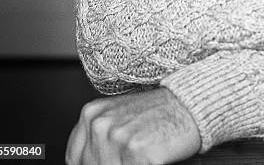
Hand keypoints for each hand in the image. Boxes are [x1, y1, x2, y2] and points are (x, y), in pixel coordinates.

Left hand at [65, 87, 200, 163]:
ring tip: (142, 153)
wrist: (189, 105)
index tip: (113, 159)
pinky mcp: (137, 152)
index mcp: (91, 114)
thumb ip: (97, 140)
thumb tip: (83, 163)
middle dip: (114, 164)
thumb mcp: (118, 118)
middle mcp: (100, 124)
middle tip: (132, 153)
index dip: (93, 164)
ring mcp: (118, 138)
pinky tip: (152, 156)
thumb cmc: (157, 113)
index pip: (75, 159)